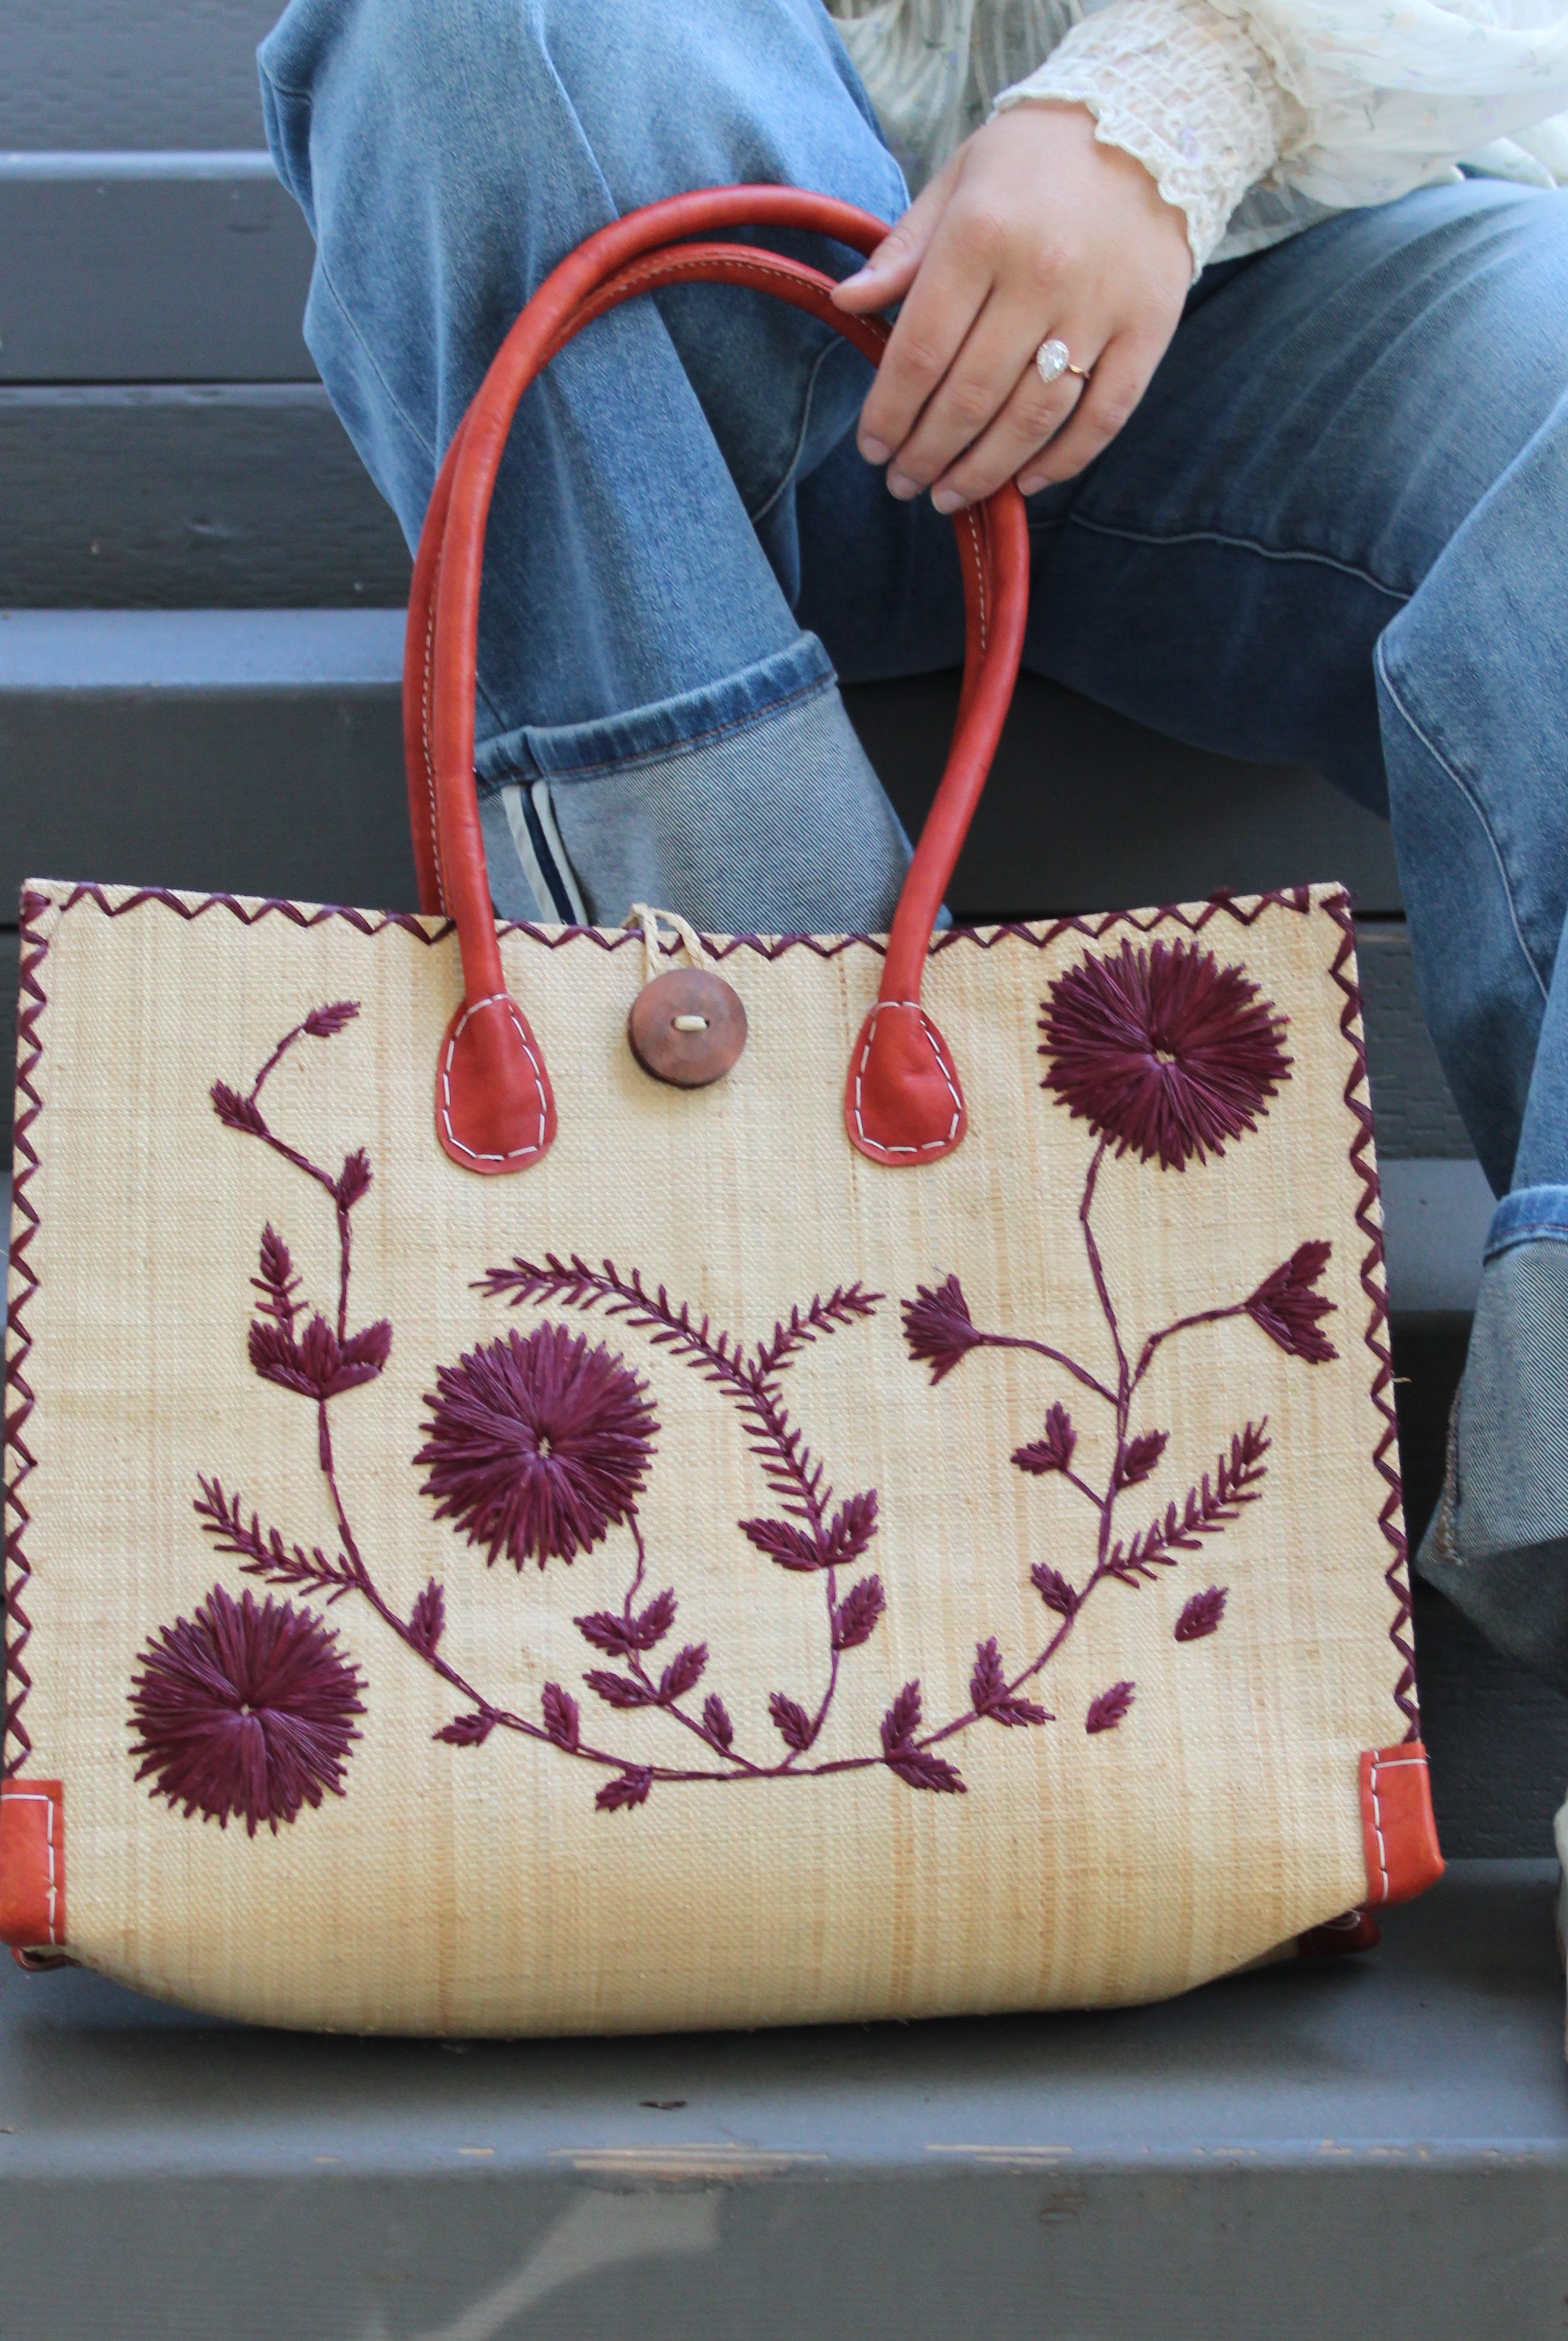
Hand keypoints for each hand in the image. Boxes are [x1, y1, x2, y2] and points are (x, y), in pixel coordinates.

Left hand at [831, 103, 1190, 506]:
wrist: (1155, 119)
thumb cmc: (1039, 157)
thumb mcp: (960, 180)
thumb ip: (904, 248)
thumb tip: (846, 302)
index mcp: (982, 236)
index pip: (920, 352)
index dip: (889, 414)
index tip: (873, 449)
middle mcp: (1041, 276)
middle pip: (970, 397)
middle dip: (927, 454)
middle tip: (904, 482)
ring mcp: (1100, 308)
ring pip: (1032, 419)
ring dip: (983, 470)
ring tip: (949, 494)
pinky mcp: (1149, 330)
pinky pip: (1102, 417)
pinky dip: (1061, 461)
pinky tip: (1024, 482)